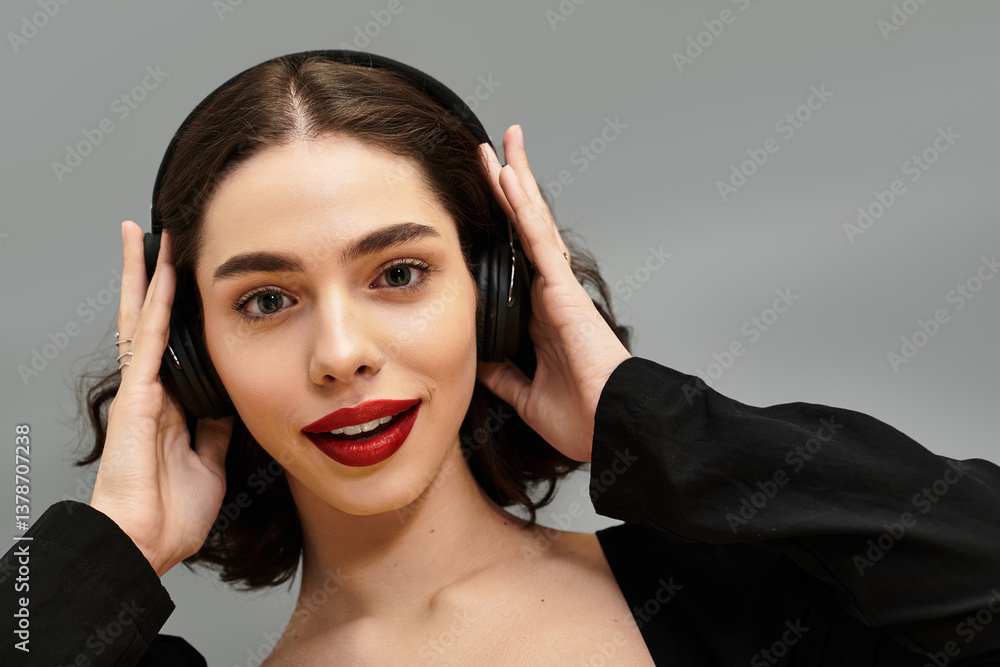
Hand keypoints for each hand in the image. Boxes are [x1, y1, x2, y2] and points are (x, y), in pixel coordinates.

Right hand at [90, 221, 232, 576]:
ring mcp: (142, 389)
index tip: (192, 277)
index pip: (176, 343)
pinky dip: (157, 303)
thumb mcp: (212, 461)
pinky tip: (162, 272)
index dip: (181, 310)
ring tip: (149, 235)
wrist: (146, 543)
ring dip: (149, 275)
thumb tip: (235, 402)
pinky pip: (149, 339)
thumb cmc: (171, 512)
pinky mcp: (137, 396)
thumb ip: (219, 429)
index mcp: (170, 405)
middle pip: (153, 320)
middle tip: (162, 236)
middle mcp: (152, 389)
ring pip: (145, 318)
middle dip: (156, 279)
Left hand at [476, 125, 630, 462]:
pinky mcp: (564, 291)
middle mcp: (551, 295)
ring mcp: (559, 289)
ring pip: (533, 224)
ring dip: (516, 183)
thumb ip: (503, 374)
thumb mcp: (526, 396)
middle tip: (492, 153)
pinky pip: (539, 242)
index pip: (516, 258)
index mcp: (542, 316)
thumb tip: (477, 358)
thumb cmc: (585, 417)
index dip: (502, 227)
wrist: (613, 431)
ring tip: (501, 145)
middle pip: (526, 230)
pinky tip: (510, 179)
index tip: (487, 199)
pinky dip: (524, 208)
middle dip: (509, 190)